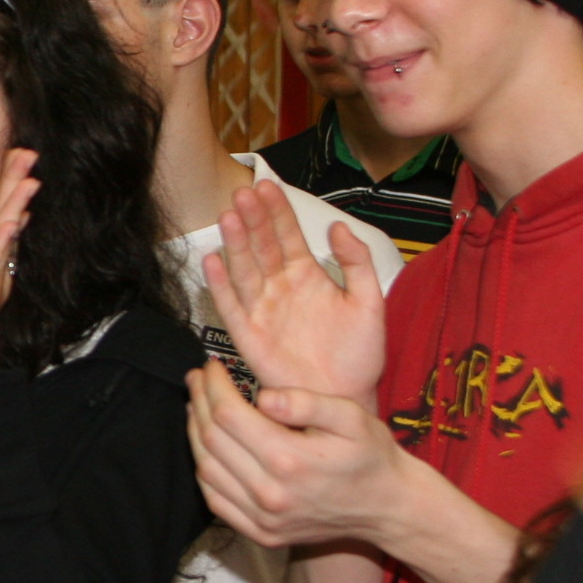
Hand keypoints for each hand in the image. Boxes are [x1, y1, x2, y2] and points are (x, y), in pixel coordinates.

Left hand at [187, 360, 405, 549]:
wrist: (388, 508)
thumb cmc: (371, 456)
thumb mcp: (352, 418)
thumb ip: (307, 403)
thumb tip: (262, 397)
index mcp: (290, 460)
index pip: (228, 415)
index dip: (213, 386)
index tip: (211, 366)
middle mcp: (270, 494)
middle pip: (211, 439)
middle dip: (199, 401)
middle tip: (197, 378)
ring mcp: (263, 519)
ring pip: (206, 469)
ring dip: (194, 433)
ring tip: (197, 405)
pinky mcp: (260, 534)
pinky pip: (215, 500)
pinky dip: (203, 469)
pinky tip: (206, 446)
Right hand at [203, 182, 386, 405]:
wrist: (345, 397)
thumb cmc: (357, 356)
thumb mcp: (369, 302)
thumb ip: (357, 263)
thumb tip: (339, 226)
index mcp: (307, 276)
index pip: (288, 235)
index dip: (277, 211)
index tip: (267, 186)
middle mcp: (280, 288)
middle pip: (262, 246)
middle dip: (253, 219)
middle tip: (243, 193)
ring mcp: (263, 310)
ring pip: (244, 269)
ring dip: (235, 243)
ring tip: (229, 216)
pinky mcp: (249, 336)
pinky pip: (231, 306)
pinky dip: (220, 285)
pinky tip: (212, 261)